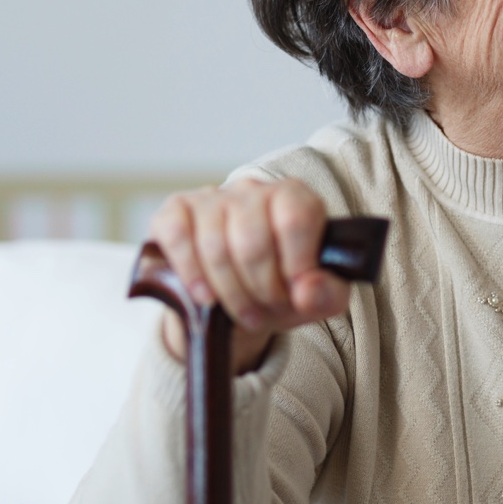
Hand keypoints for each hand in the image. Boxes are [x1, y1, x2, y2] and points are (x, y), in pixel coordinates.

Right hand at [147, 178, 349, 372]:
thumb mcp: (315, 298)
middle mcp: (253, 190)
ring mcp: (211, 197)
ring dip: (230, 292)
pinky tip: (205, 297)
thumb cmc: (283, 291)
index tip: (296, 294)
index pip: (296, 219)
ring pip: (215, 245)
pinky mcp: (175, 211)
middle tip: (267, 310)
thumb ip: (326, 294)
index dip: (295, 265)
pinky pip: (178, 237)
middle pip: (253, 240)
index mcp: (295, 198)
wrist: (237, 300)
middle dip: (261, 287)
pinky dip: (192, 274)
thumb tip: (308, 291)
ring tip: (244, 313)